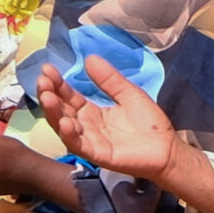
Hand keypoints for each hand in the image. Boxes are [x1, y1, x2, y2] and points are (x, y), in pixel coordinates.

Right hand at [38, 54, 179, 182]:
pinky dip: (69, 135)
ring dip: (54, 112)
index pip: (68, 96)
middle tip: (43, 80)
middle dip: (49, 94)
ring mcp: (91, 140)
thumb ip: (110, 79)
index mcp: (91, 111)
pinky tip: (65, 122)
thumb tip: (90, 58)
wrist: (169, 149)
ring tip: (49, 97)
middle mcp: (86, 126)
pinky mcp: (98, 154)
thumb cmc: (150, 124)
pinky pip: (79, 145)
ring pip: (64, 126)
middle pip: (61, 110)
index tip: (48, 68)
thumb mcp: (129, 94)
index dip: (57, 83)